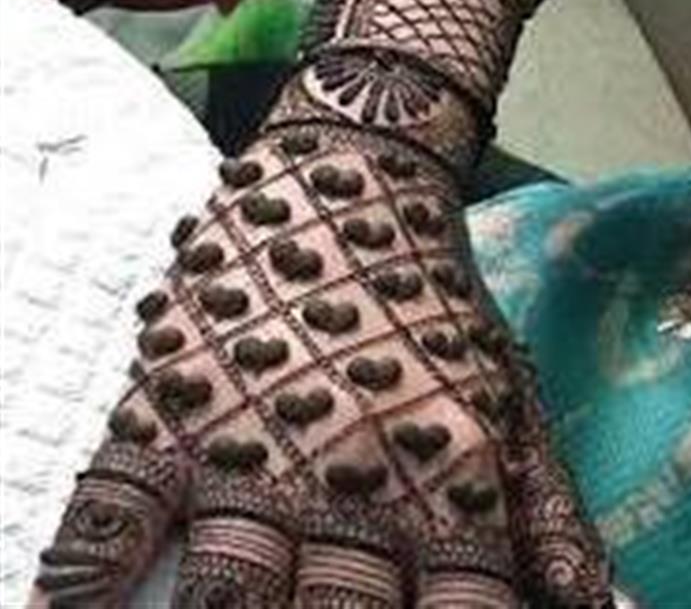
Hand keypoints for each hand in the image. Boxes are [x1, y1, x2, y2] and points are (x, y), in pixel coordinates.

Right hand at [29, 128, 608, 607]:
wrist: (353, 179)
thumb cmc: (439, 310)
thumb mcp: (512, 407)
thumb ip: (550, 521)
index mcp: (451, 485)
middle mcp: (357, 478)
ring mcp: (259, 443)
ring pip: (227, 586)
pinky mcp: (173, 408)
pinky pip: (112, 510)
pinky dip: (83, 577)